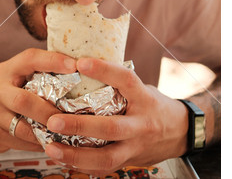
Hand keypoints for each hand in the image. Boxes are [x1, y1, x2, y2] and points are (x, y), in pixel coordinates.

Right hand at [0, 48, 76, 152]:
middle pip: (23, 100)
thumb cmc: (8, 89)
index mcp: (7, 69)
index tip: (74, 66)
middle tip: (69, 115)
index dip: (52, 61)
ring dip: (44, 132)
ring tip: (64, 133)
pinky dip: (38, 144)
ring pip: (20, 127)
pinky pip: (19, 143)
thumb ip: (40, 71)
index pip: (30, 59)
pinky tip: (52, 143)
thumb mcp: (17, 74)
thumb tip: (78, 67)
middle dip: (48, 110)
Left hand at [45, 58, 188, 175]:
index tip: (79, 62)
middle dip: (79, 126)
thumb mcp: (141, 88)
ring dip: (75, 154)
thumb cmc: (153, 103)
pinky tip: (63, 160)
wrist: (180, 132)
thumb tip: (82, 65)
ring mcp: (137, 146)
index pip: (125, 79)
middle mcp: (142, 123)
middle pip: (111, 127)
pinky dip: (83, 166)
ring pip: (107, 156)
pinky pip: (106, 168)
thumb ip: (117, 83)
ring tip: (51, 148)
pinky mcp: (131, 161)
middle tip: (52, 121)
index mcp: (144, 97)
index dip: (104, 70)